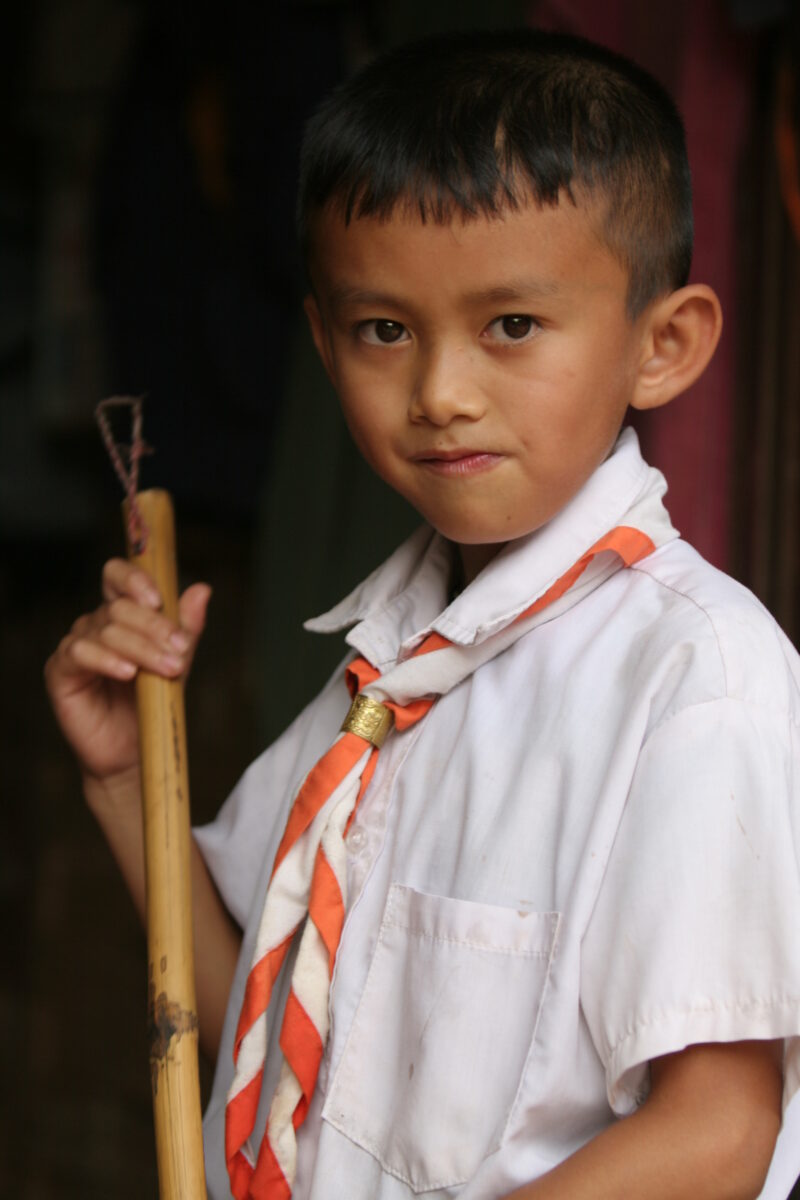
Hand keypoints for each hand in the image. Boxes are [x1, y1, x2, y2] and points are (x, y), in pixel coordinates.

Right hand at [44, 558, 210, 788]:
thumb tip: (202, 590)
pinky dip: (107, 660)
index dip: (134, 579)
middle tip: (180, 649)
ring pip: (106, 631)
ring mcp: (76, 646)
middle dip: (154, 626)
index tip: (158, 599)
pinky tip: (128, 673)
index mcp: (122, 613)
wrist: (136, 751)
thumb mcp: (178, 661)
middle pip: (119, 607)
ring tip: (168, 669)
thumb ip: (186, 628)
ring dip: (142, 648)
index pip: (118, 576)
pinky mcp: (61, 671)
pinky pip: (80, 654)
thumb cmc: (154, 702)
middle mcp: (96, 624)